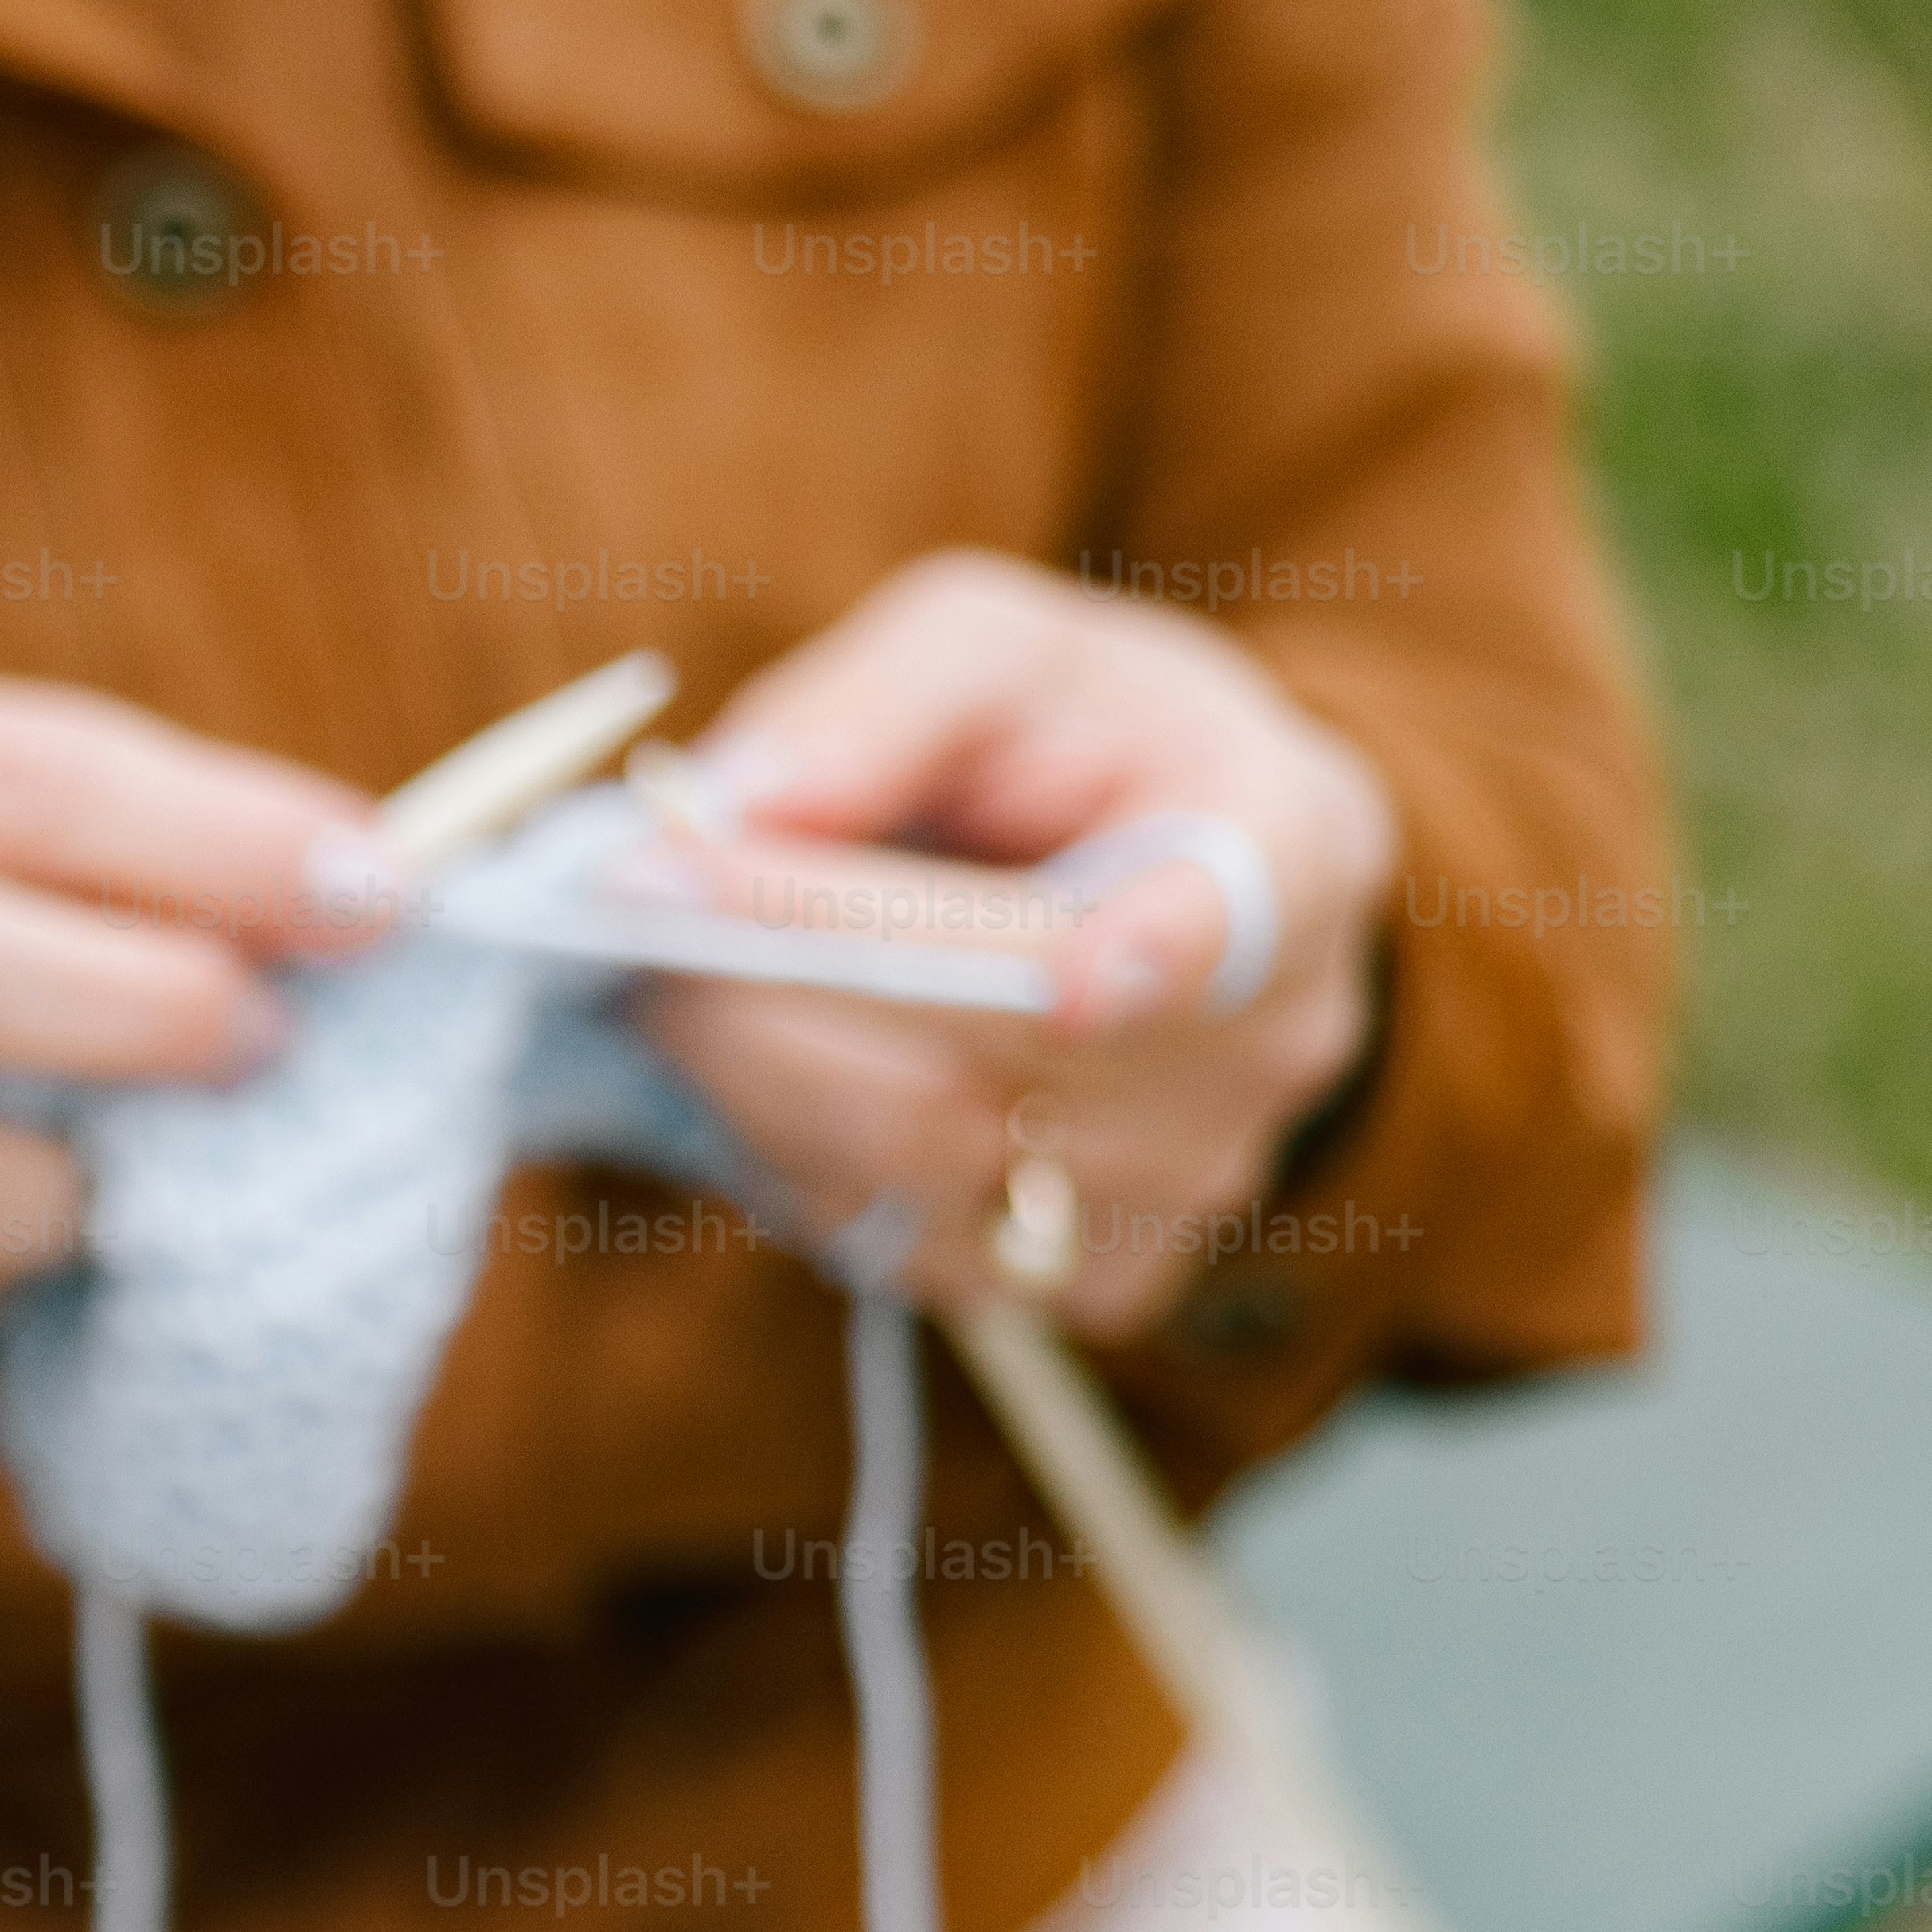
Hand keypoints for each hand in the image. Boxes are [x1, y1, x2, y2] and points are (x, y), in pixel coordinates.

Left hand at [631, 552, 1400, 1342]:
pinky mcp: (1102, 1278)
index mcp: (1293, 848)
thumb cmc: (1077, 746)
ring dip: (756, 1072)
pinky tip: (780, 1071)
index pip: (1230, 924)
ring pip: (924, 1168)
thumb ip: (884, 698)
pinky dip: (798, 1162)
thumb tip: (741, 801)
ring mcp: (1195, 1178)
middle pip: (1004, 1059)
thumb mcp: (999, 653)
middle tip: (637, 909)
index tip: (1080, 982)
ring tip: (680, 976)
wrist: (1157, 889)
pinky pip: (905, 1249)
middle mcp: (1272, 1037)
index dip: (1153, 960)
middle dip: (785, 983)